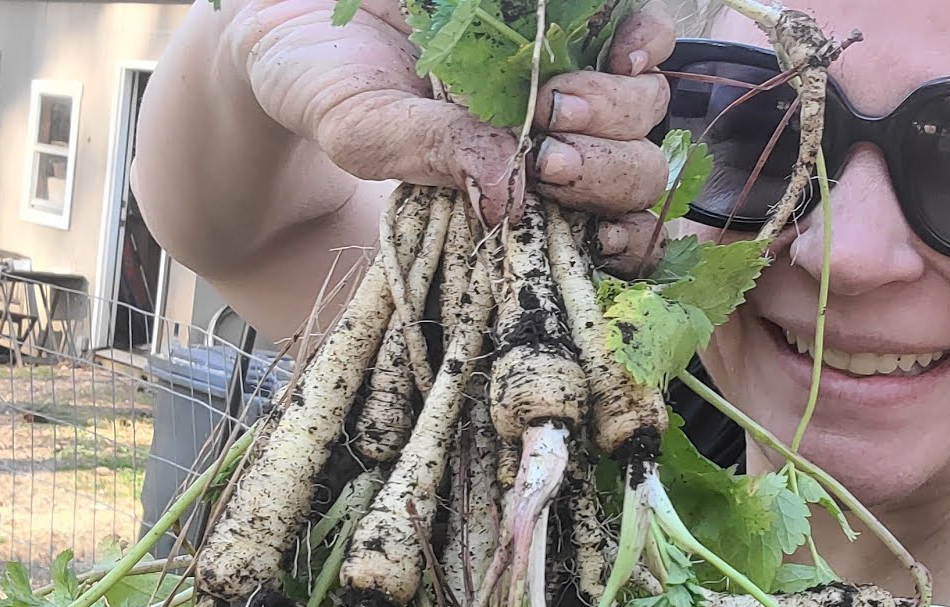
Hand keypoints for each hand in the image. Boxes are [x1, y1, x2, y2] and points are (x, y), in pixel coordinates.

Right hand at [225, 0, 674, 274]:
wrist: (302, 21)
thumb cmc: (330, 90)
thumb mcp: (366, 132)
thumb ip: (432, 157)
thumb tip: (510, 197)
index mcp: (519, 194)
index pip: (612, 237)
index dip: (627, 240)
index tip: (597, 234)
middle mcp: (557, 143)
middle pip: (638, 173)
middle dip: (606, 172)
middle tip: (548, 157)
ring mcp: (569, 81)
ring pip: (647, 107)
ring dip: (617, 112)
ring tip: (554, 103)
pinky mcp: (568, 20)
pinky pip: (641, 35)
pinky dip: (642, 44)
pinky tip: (617, 53)